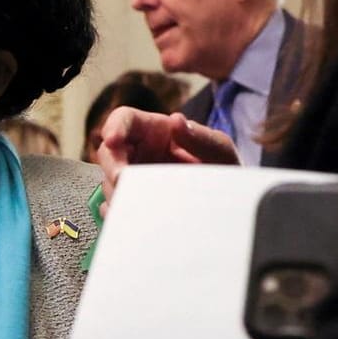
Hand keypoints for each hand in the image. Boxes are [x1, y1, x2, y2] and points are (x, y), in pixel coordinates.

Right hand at [94, 108, 238, 213]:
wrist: (229, 207)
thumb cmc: (224, 171)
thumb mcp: (221, 152)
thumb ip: (202, 138)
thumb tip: (176, 121)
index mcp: (156, 131)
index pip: (125, 119)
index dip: (114, 126)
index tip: (112, 140)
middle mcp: (139, 152)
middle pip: (109, 153)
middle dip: (112, 167)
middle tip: (122, 182)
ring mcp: (133, 179)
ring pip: (108, 182)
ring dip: (118, 193)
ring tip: (139, 204)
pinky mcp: (132, 203)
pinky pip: (113, 208)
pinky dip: (119, 214)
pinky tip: (135, 219)